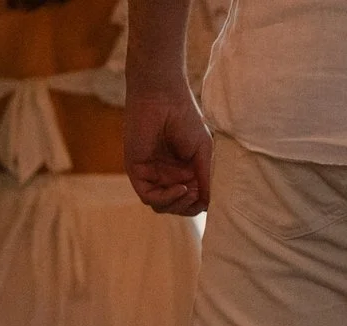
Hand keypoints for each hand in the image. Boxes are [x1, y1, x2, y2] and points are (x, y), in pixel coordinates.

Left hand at [124, 92, 211, 215]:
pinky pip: (149, 197)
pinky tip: (180, 188)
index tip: (210, 198)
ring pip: (162, 206)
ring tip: (189, 191)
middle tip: (197, 196)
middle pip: (176, 206)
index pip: (189, 199)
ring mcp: (151, 174)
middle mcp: (166, 174)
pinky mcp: (137, 171)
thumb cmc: (185, 118)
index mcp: (182, 170)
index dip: (199, 204)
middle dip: (188, 207)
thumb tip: (210, 206)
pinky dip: (166, 198)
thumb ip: (206, 179)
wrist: (162, 97)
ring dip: (177, 205)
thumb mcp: (203, 152)